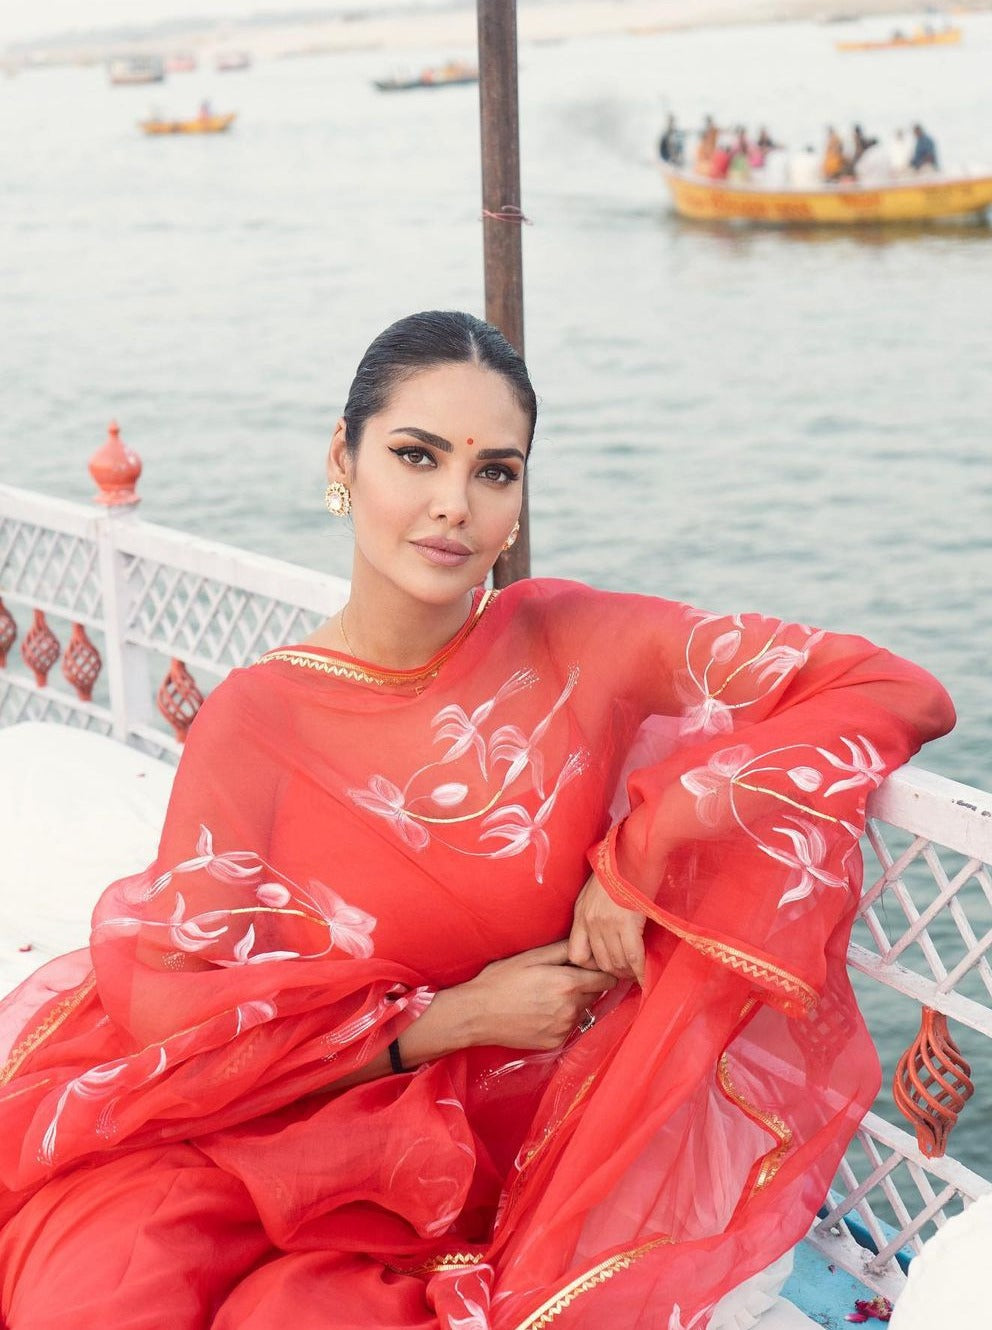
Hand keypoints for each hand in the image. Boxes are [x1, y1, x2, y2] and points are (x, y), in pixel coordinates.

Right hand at [454, 941, 616, 1050]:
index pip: (605, 979)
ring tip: (548, 995)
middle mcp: (570, 1008)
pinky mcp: (555, 1042)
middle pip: (595, 995)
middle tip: (562, 979)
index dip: (600, 972)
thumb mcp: (531, 957)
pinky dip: (561, 1019)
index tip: (591, 968)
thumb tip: (586, 946)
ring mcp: (563, 1028)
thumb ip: (563, 950)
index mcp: (568, 983)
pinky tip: (541, 1011)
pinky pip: (569, 1027)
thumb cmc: (500, 980)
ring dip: (574, 1003)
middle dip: (586, 985)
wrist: (477, 1015)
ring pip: (583, 1011)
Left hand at [568, 871, 646, 985]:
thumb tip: (606, 939)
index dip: (592, 966)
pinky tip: (645, 975)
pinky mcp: (627, 923)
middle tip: (628, 972)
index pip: (576, 955)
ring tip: (638, 971)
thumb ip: (594, 915)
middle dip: (615, 972)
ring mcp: (607, 923)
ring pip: (616, 963)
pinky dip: (640, 970)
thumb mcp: (595, 893)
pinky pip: (632, 957)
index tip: (607, 965)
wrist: (633, 853)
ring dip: (628, 972)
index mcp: (581, 914)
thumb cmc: (619, 869)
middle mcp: (590, 922)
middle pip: (600, 962)